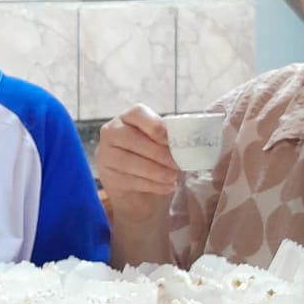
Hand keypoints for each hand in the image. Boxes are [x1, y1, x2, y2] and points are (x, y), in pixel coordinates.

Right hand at [95, 106, 179, 226]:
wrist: (138, 190)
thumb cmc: (153, 160)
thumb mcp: (162, 144)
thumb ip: (171, 136)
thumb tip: (197, 129)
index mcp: (127, 118)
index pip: (137, 113)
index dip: (153, 124)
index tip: (168, 139)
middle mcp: (111, 132)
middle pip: (131, 138)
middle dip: (158, 153)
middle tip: (176, 164)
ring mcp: (106, 155)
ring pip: (129, 161)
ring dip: (156, 171)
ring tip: (173, 177)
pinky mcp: (108, 177)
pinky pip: (130, 180)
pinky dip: (153, 185)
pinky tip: (167, 187)